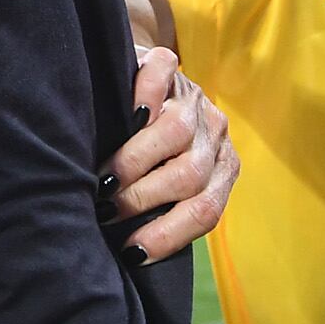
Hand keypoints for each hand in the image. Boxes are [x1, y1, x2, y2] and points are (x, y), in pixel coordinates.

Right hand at [101, 45, 238, 263]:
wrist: (139, 81)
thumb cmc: (145, 147)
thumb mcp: (162, 179)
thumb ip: (162, 205)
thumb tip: (130, 257)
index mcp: (221, 168)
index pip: (205, 210)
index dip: (169, 234)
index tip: (131, 252)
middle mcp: (215, 133)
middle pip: (189, 175)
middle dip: (143, 200)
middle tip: (106, 212)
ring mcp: (195, 97)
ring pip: (176, 132)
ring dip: (135, 162)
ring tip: (103, 180)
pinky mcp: (170, 66)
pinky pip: (160, 78)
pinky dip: (143, 97)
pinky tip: (121, 117)